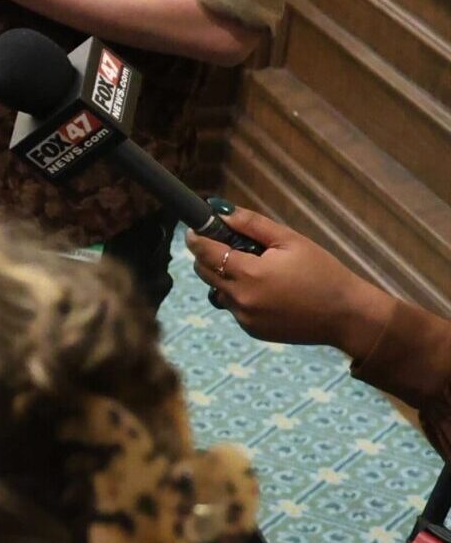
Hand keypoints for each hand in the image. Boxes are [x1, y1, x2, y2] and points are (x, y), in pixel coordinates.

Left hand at [188, 205, 394, 356]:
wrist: (347, 315)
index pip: (205, 253)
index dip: (197, 238)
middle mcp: (241, 299)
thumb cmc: (323, 272)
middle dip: (208, 256)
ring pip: (217, 290)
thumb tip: (220, 211)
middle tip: (227, 245)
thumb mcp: (291, 240)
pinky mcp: (252, 331)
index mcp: (250, 274)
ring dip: (224, 276)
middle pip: (204, 272)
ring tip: (254, 269)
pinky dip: (239, 295)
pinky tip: (266, 290)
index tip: (194, 229)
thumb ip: (252, 225)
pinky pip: (233, 307)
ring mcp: (245, 318)